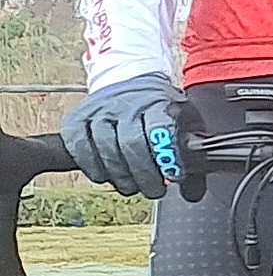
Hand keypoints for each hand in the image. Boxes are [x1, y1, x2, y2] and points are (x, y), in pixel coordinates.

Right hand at [63, 74, 197, 197]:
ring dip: (119, 175)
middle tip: (155, 191)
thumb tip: (193, 195)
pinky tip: (105, 177)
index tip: (175, 176)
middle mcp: (126, 104)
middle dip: (144, 174)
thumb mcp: (183, 121)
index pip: (161, 128)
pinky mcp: (75, 120)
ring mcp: (98, 111)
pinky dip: (92, 167)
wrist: (126, 80)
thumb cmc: (158, 108)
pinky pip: (79, 148)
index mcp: (158, 102)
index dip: (167, 156)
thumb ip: (191, 155)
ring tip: (132, 187)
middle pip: (131, 143)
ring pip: (104, 147)